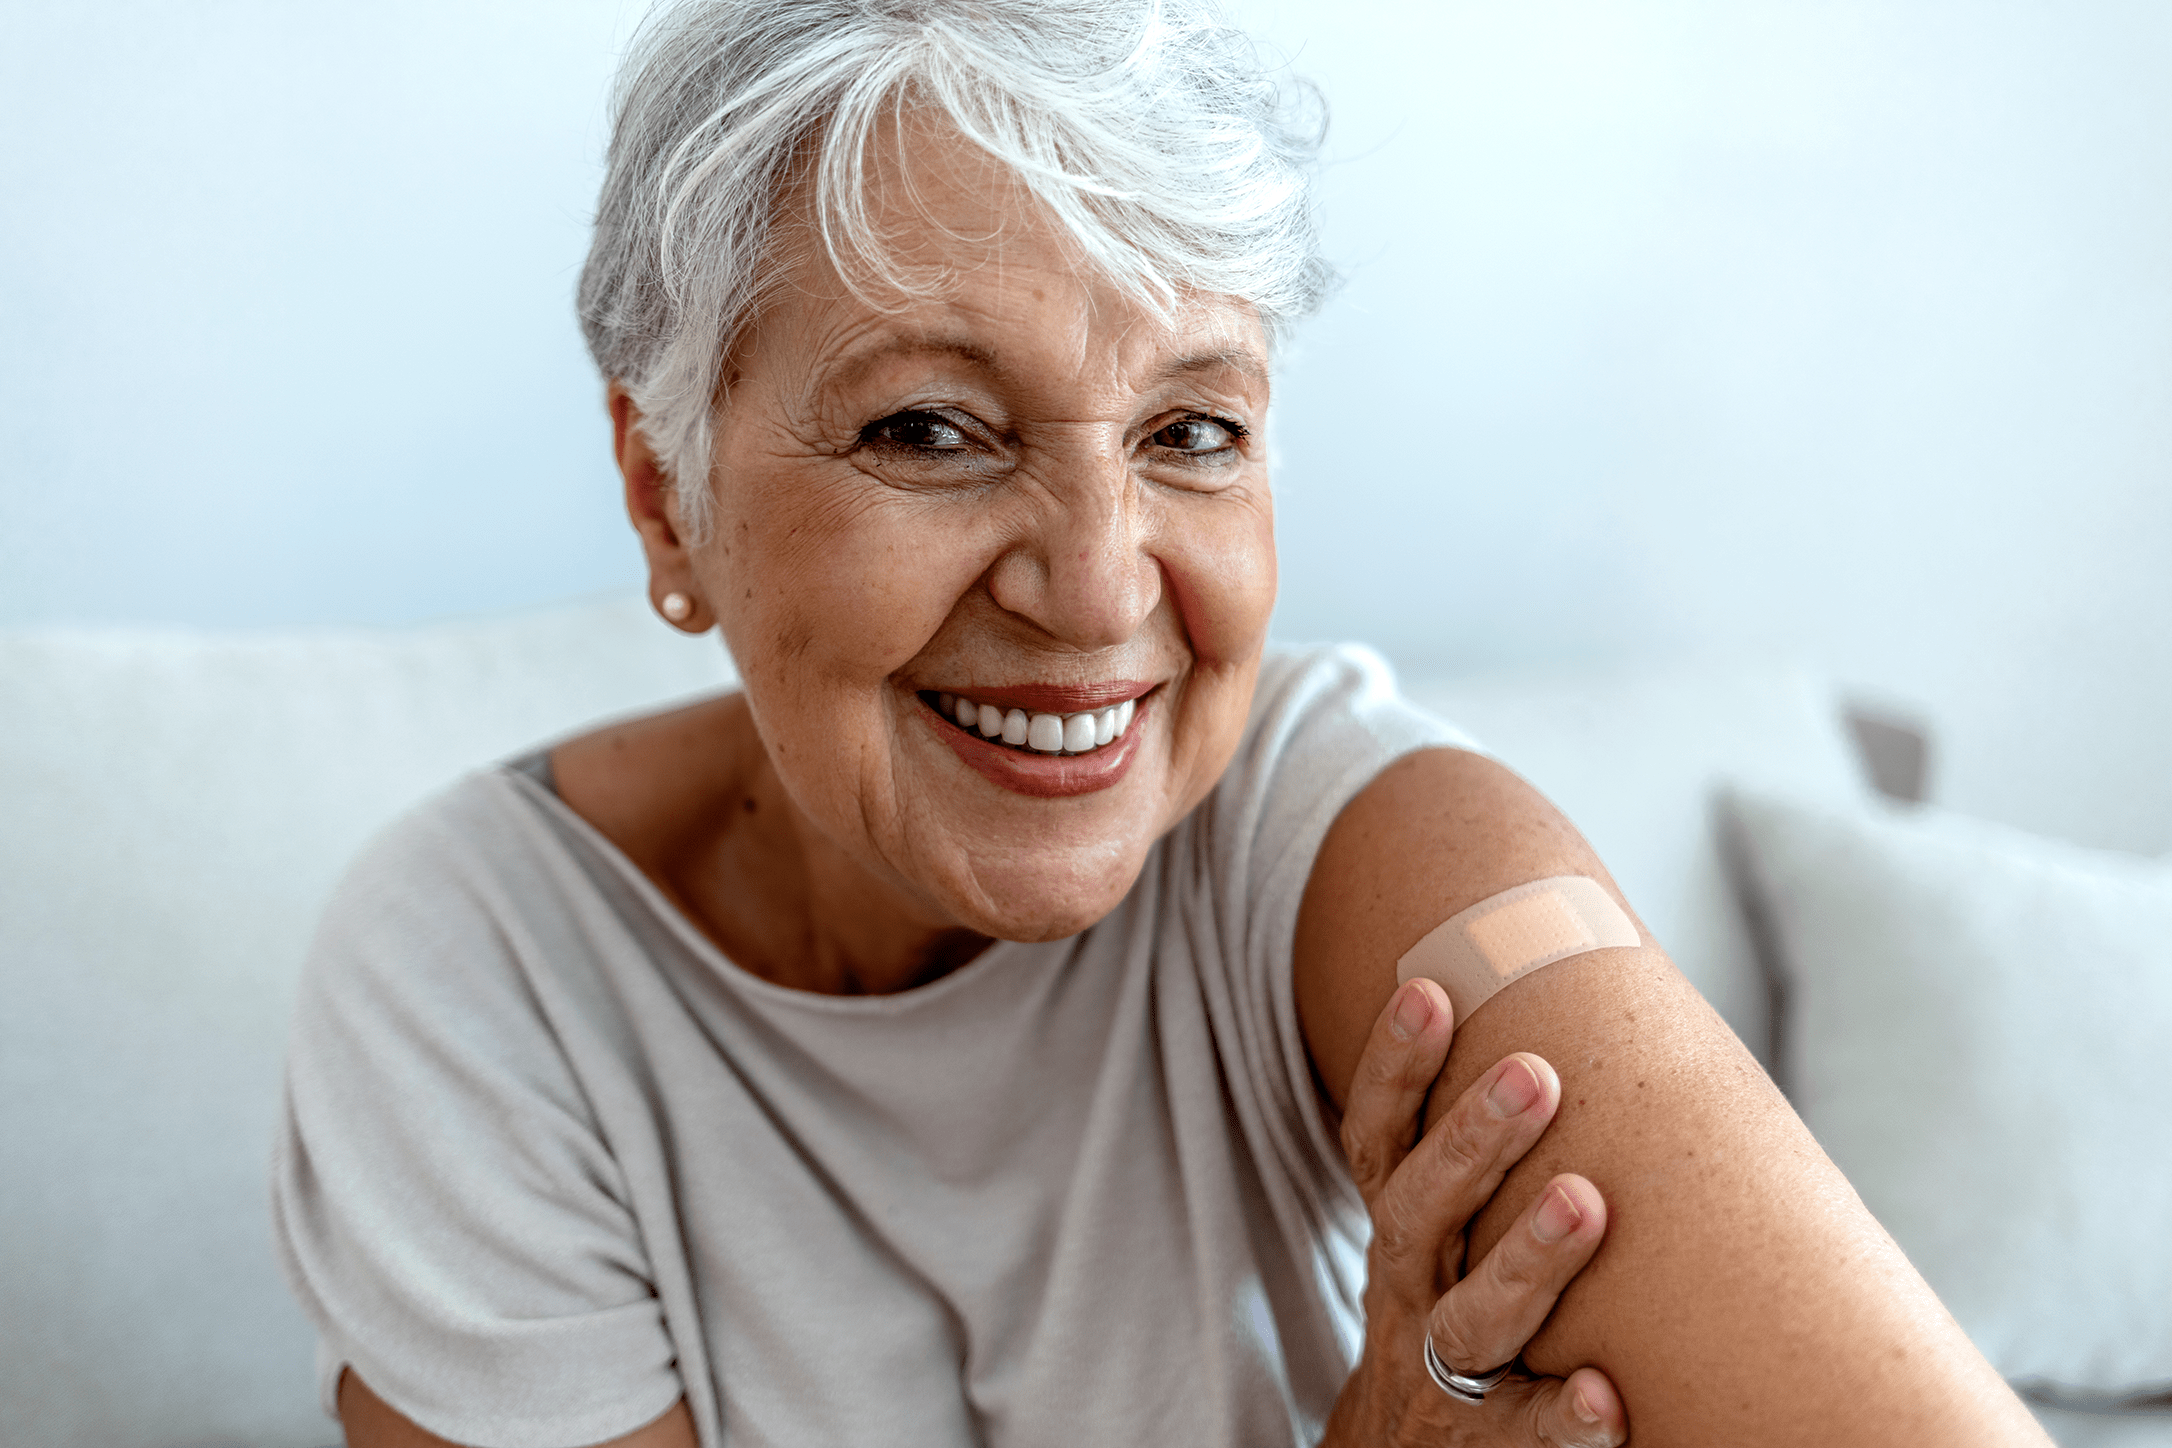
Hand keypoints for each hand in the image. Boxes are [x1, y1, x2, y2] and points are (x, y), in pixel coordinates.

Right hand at [1321, 978, 1626, 1446]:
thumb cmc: (1451, 1303)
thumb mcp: (1438, 1229)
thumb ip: (1473, 1150)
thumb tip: (1547, 993)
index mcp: (1397, 1226)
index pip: (1377, 1138)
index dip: (1392, 1065)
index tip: (1429, 989)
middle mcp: (1406, 1289)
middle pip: (1419, 1210)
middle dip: (1470, 1137)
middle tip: (1535, 1072)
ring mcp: (1440, 1374)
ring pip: (1470, 1319)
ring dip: (1525, 1261)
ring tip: (1585, 1202)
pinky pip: (1521, 1433)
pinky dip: (1561, 1419)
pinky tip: (1608, 1395)